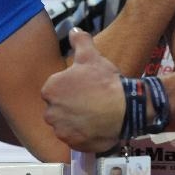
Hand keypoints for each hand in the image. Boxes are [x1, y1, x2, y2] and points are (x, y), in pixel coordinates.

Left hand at [41, 28, 124, 151]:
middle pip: (58, 108)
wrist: (124, 108)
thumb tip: (73, 29)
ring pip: (65, 124)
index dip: (69, 88)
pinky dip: (82, 134)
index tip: (83, 88)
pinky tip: (95, 126)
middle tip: (89, 101)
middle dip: (70, 105)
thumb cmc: (105, 81)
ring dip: (75, 120)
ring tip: (93, 114)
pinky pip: (74, 139)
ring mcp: (61, 130)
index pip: (54, 90)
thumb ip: (80, 41)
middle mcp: (50, 112)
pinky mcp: (73, 144)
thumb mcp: (92, 56)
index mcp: (50, 89)